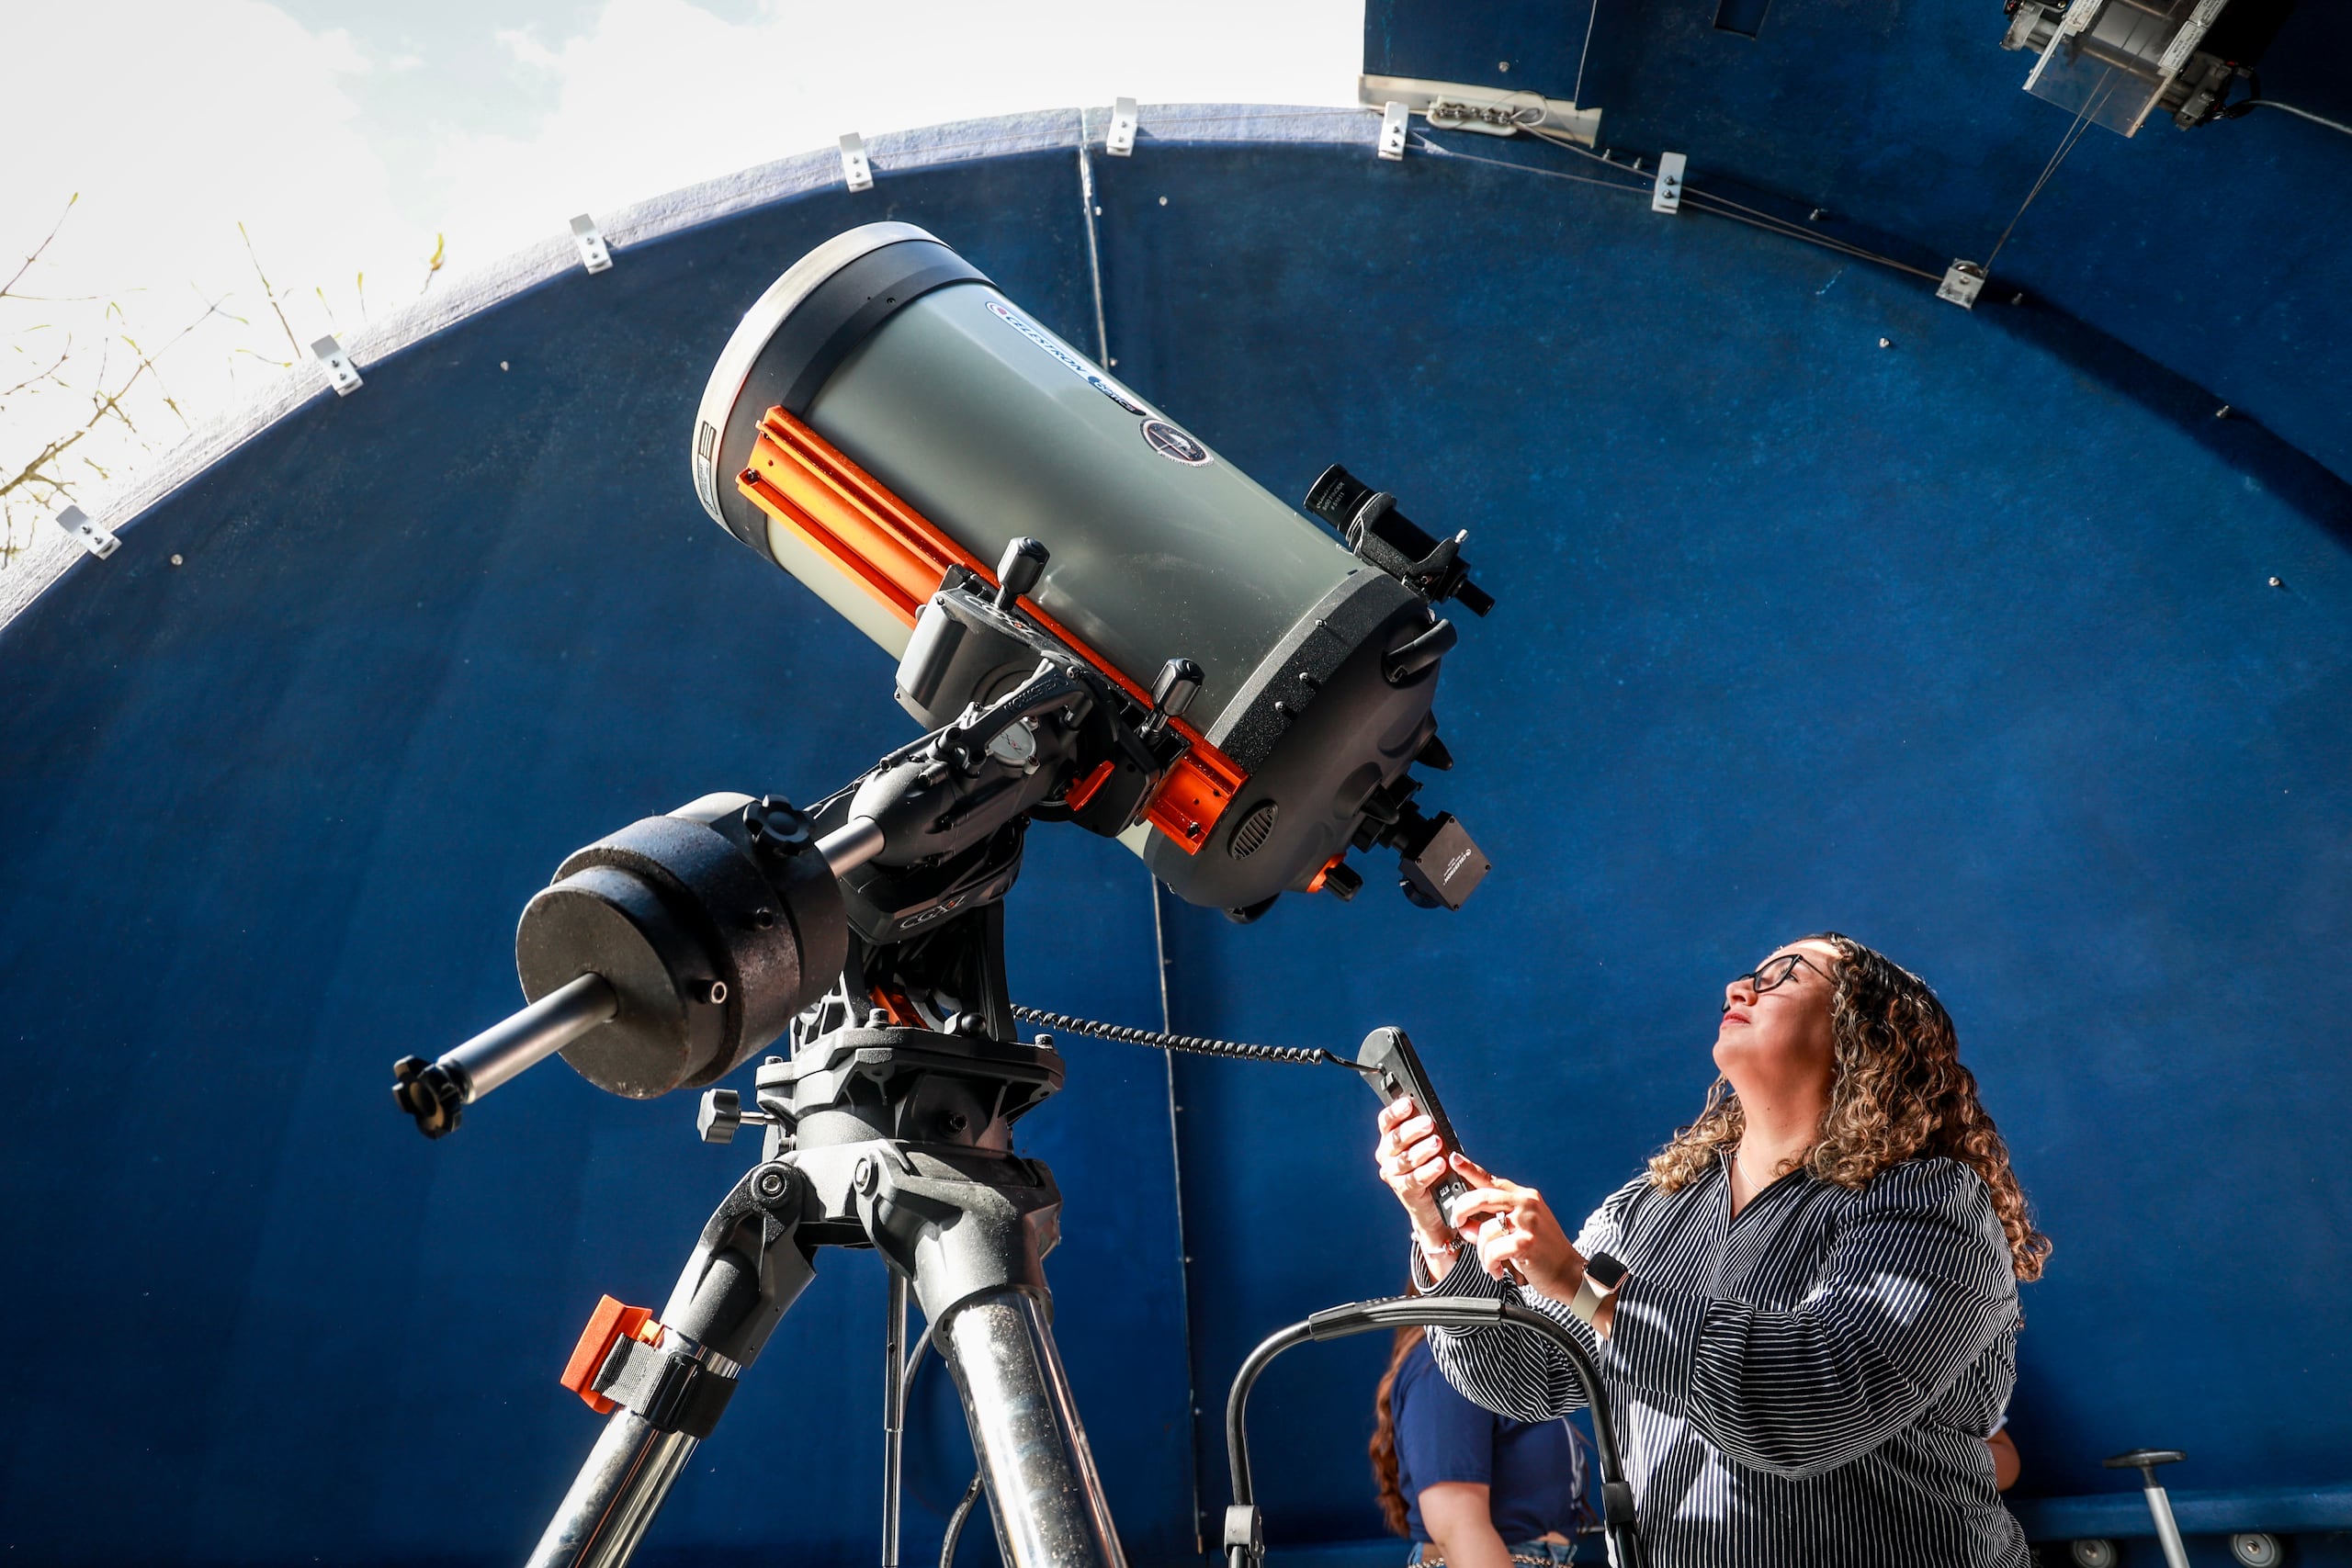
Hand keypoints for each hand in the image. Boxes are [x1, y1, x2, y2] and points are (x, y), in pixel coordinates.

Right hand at [1374, 1096, 1455, 1260]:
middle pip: (1395, 1139)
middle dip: (1413, 1130)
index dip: (1395, 1112)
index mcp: (1389, 1140)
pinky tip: (1440, 1164)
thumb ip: (1425, 1131)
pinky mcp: (1404, 1191)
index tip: (1408, 1103)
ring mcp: (1393, 1175)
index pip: (1386, 1122)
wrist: (1434, 1205)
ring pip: (1404, 1159)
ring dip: (1421, 1150)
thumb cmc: (1432, 1168)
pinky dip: (1428, 1171)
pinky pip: (1414, 1179)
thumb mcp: (1428, 1145)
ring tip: (1437, 1143)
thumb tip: (1430, 1113)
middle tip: (1429, 1123)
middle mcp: (1386, 1157)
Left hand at [1445, 1152, 1583, 1300]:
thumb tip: (1466, 1225)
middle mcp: (1526, 1204)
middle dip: (1462, 1210)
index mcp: (1525, 1197)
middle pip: (1481, 1197)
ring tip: (1490, 1262)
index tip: (1455, 1160)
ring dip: (1481, 1252)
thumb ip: (1494, 1222)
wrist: (1570, 1273)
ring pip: (1484, 1230)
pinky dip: (1490, 1263)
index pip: (1492, 1180)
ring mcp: (1527, 1222)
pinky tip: (1497, 1270)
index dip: (1471, 1169)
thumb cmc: (1543, 1252)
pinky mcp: (1526, 1242)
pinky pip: (1492, 1250)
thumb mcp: (1522, 1228)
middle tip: (1458, 1223)